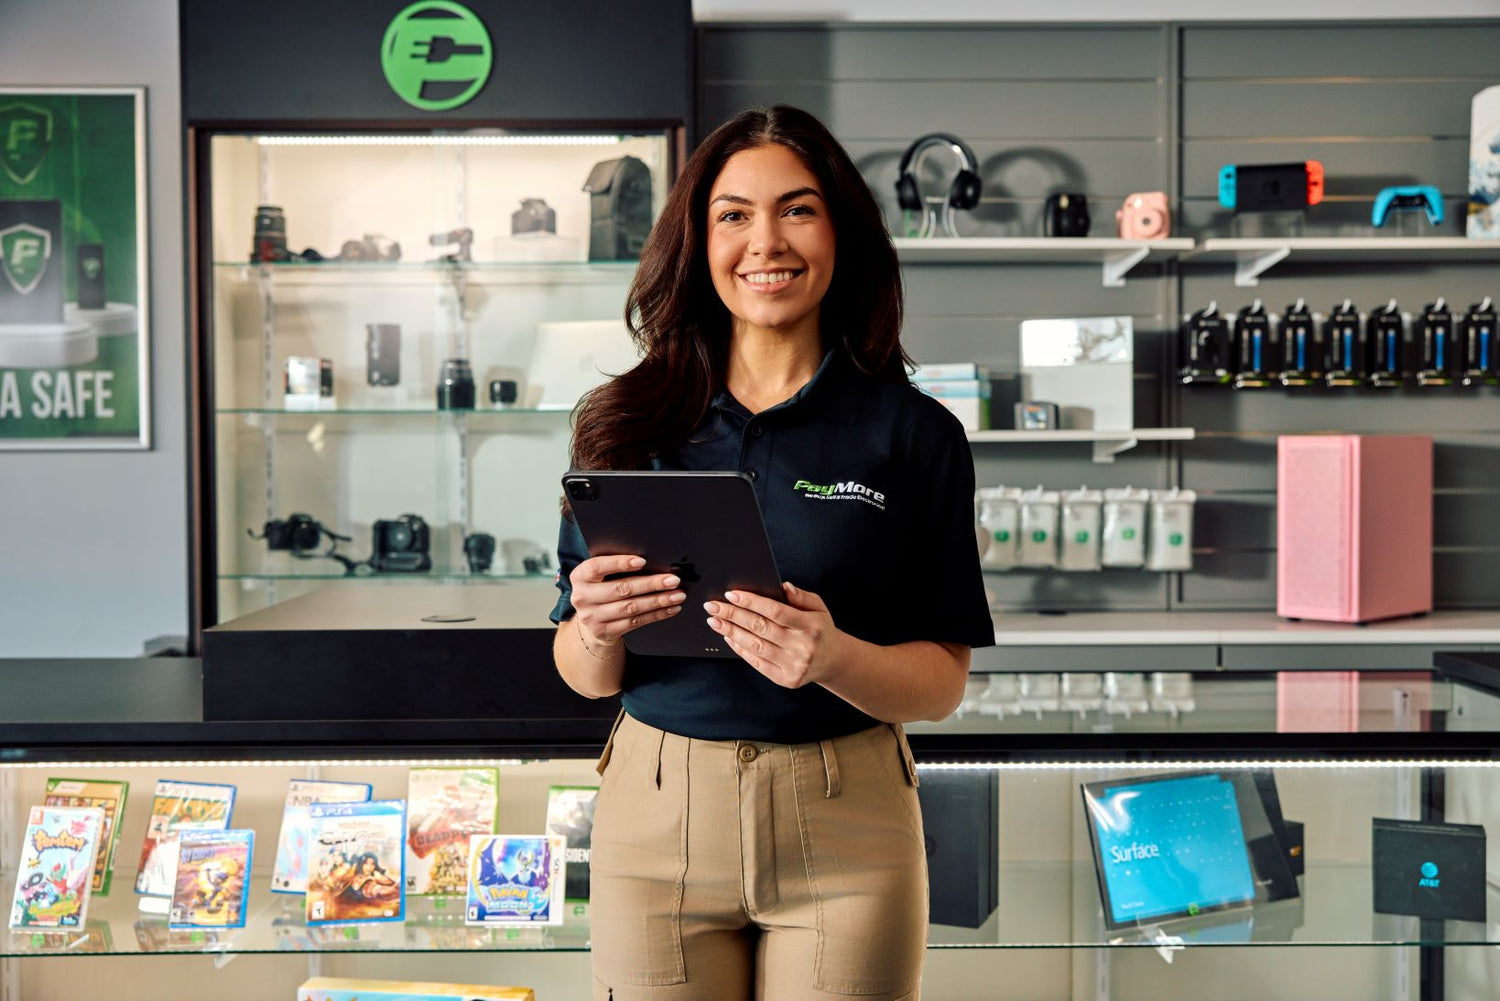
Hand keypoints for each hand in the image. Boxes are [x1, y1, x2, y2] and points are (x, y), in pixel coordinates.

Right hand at [570, 555, 686, 646]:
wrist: (591, 619)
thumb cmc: (601, 588)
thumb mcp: (600, 575)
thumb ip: (615, 566)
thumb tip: (651, 559)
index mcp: (580, 576)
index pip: (598, 567)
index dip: (620, 563)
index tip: (642, 561)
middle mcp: (582, 597)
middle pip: (621, 589)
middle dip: (651, 584)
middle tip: (672, 580)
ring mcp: (592, 617)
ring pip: (631, 607)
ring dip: (658, 601)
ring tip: (677, 595)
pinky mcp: (605, 632)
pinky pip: (635, 623)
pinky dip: (656, 615)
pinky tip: (670, 608)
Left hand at [704, 582, 844, 688]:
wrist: (832, 661)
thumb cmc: (821, 629)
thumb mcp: (819, 608)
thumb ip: (801, 596)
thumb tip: (783, 586)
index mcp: (811, 626)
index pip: (777, 611)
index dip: (752, 602)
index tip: (731, 594)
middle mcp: (802, 647)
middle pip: (761, 628)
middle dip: (733, 615)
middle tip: (713, 606)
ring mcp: (793, 665)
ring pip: (755, 646)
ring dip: (731, 632)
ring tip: (715, 620)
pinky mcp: (785, 679)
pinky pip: (757, 663)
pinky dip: (740, 649)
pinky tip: (728, 637)